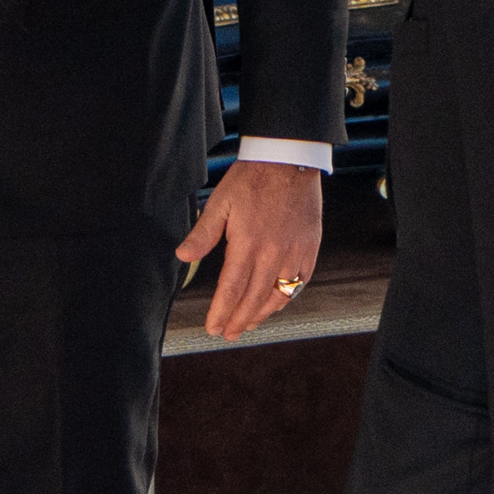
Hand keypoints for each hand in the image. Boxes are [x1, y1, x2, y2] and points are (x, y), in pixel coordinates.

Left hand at [176, 158, 323, 339]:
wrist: (290, 160)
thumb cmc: (252, 180)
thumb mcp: (220, 203)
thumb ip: (203, 234)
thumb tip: (183, 257)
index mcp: (248, 244)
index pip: (232, 289)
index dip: (221, 312)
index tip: (213, 328)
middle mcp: (274, 253)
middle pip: (254, 299)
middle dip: (239, 320)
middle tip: (227, 334)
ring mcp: (295, 252)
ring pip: (279, 295)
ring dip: (262, 314)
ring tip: (247, 324)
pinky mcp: (310, 248)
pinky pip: (299, 282)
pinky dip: (286, 298)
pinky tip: (274, 304)